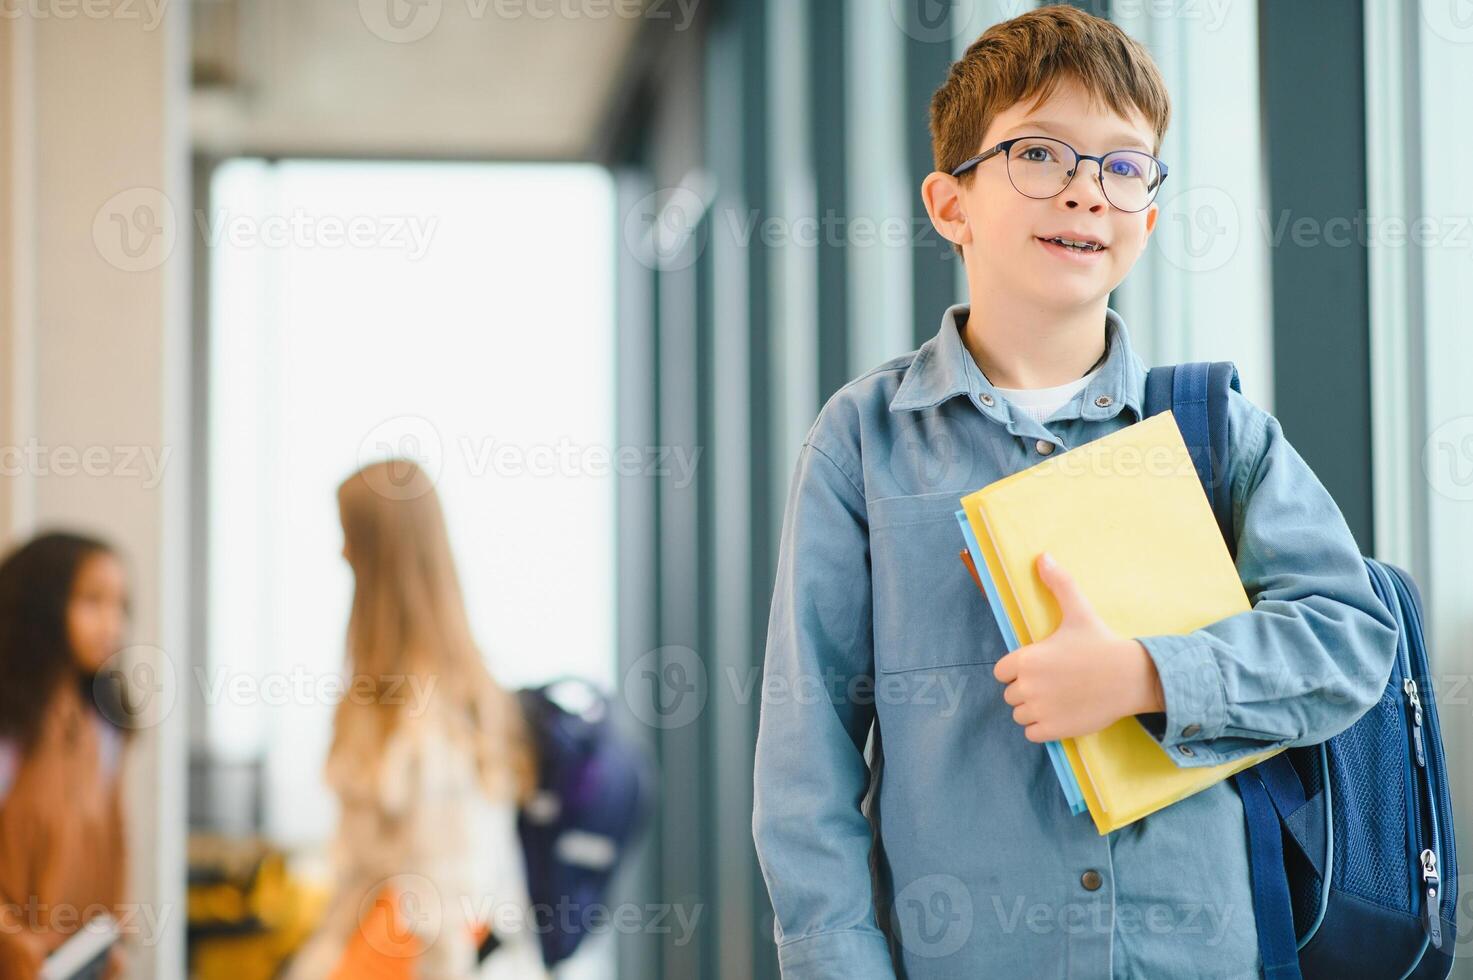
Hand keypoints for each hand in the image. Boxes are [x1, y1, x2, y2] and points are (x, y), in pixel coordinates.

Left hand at [993, 552, 1164, 742]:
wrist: (1132, 677)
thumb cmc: (1101, 643)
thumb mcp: (1078, 610)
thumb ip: (1057, 583)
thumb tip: (1042, 556)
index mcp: (1026, 659)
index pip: (1002, 671)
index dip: (1018, 669)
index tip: (1040, 666)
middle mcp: (1027, 687)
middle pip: (1010, 694)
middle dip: (1027, 689)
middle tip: (1054, 682)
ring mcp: (1040, 710)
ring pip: (1019, 714)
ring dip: (1032, 710)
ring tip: (1057, 698)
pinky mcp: (1053, 730)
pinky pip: (1031, 733)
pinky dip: (1041, 727)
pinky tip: (1060, 714)